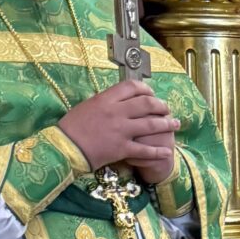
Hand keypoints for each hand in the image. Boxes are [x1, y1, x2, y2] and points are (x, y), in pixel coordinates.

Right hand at [57, 81, 176, 178]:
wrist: (64, 148)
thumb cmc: (70, 127)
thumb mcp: (86, 107)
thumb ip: (104, 102)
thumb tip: (116, 100)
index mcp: (106, 99)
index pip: (132, 87)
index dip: (146, 89)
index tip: (151, 94)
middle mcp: (116, 112)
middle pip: (147, 104)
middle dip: (161, 106)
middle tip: (167, 109)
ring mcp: (121, 130)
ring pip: (151, 124)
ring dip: (166, 124)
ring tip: (176, 124)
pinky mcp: (122, 148)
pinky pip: (145, 149)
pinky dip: (158, 151)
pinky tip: (167, 151)